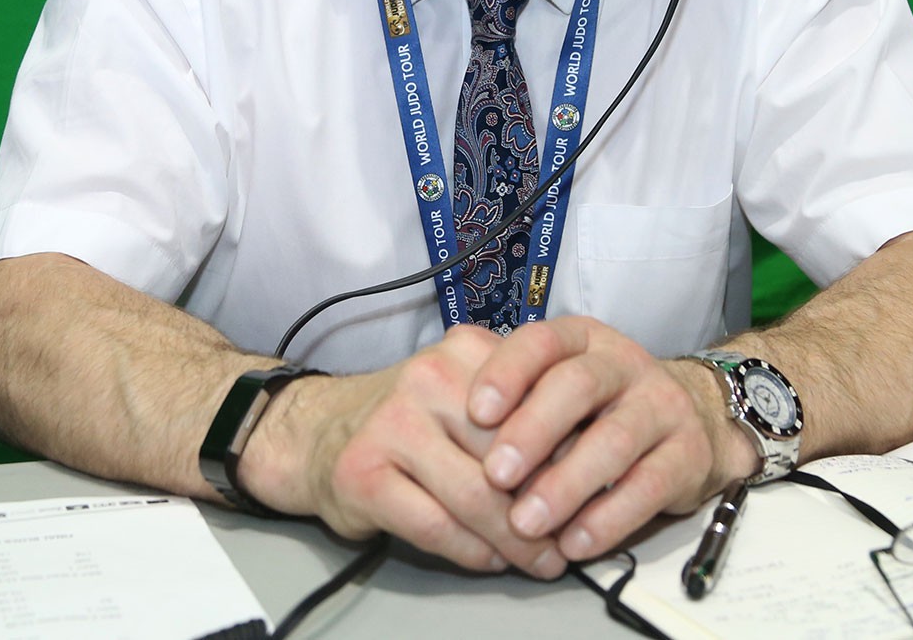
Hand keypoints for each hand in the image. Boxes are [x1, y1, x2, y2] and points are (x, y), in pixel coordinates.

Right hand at [243, 326, 570, 578]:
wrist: (318, 431)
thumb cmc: (413, 422)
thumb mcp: (469, 394)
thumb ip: (522, 414)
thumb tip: (592, 465)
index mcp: (468, 351)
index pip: (541, 405)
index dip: (574, 458)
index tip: (595, 495)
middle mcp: (430, 378)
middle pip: (512, 456)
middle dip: (548, 509)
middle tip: (570, 541)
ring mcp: (393, 424)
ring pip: (477, 497)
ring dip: (515, 541)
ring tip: (540, 561)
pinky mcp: (363, 474)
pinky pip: (436, 526)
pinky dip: (471, 552)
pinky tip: (490, 560)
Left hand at [466, 317, 758, 561]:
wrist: (695, 420)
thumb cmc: (600, 409)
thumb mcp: (558, 387)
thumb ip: (515, 402)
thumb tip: (452, 439)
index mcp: (582, 340)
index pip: (542, 341)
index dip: (508, 372)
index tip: (474, 412)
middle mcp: (623, 363)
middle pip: (577, 385)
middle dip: (533, 430)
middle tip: (495, 475)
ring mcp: (662, 405)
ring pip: (615, 439)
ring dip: (566, 484)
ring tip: (526, 524)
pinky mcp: (689, 453)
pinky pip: (650, 486)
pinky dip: (608, 519)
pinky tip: (574, 544)